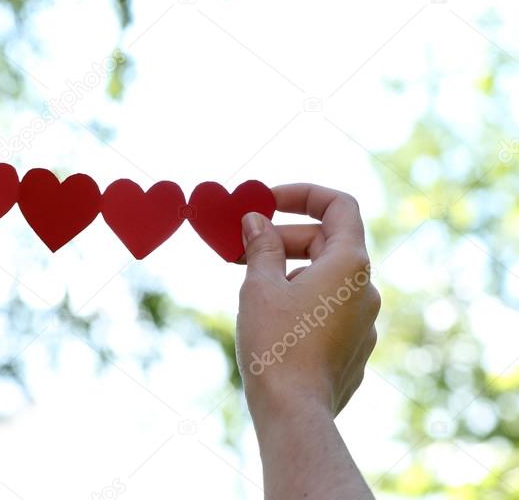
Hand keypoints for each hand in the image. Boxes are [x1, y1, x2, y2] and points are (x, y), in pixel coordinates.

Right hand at [235, 183, 379, 418]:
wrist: (294, 413)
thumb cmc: (276, 344)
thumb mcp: (259, 285)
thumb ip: (261, 246)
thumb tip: (256, 221)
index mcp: (349, 265)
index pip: (339, 206)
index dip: (303, 194)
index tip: (266, 202)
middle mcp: (365, 290)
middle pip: (327, 242)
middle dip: (282, 238)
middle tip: (241, 248)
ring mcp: (364, 322)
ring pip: (325, 278)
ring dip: (288, 271)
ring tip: (250, 287)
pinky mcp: (353, 349)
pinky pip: (327, 309)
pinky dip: (299, 300)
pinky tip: (269, 320)